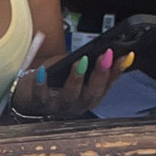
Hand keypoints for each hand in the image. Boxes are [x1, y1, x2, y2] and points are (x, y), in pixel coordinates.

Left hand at [11, 48, 126, 118]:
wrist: (27, 97)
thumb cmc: (55, 81)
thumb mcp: (75, 71)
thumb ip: (89, 63)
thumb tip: (105, 49)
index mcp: (89, 98)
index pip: (107, 85)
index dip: (118, 72)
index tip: (127, 55)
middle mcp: (77, 106)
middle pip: (92, 94)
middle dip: (101, 75)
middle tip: (106, 55)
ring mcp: (58, 107)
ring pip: (70, 96)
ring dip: (77, 79)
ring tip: (81, 61)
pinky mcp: (39, 104)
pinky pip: (41, 96)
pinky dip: (42, 84)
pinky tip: (43, 70)